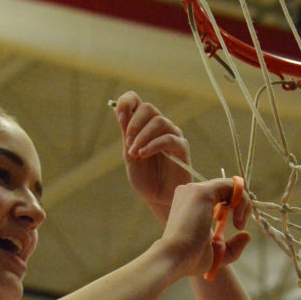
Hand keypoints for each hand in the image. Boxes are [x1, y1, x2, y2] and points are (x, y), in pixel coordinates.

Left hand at [114, 91, 191, 222]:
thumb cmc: (145, 178)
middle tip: (127, 145)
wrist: (158, 198)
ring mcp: (172, 135)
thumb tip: (119, 112)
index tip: (118, 117)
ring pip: (158, 121)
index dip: (126, 102)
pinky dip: (153, 145)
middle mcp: (159, 126)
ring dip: (142, 136)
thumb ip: (127, 135)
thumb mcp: (129, 156)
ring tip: (134, 154)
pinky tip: (143, 155)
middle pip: (148, 108)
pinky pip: (168, 138)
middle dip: (133, 124)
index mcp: (143, 125)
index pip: (136, 100)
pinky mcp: (182, 147)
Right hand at [161, 178, 251, 278]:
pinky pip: (231, 186)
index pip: (218, 195)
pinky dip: (242, 200)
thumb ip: (233, 245)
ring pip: (230, 185)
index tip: (238, 225)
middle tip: (241, 225)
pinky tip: (238, 218)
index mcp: (190, 204)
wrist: (176, 258)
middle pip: (225, 188)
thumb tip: (247, 235)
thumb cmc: (192, 259)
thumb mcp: (217, 253)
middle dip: (241, 204)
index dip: (234, 207)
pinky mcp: (203, 191)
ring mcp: (194, 190)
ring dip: (243, 203)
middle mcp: (190, 193)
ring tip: (240, 224)